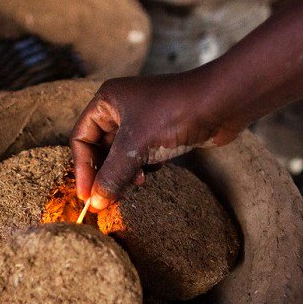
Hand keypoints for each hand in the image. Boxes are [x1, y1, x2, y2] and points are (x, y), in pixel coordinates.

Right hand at [69, 69, 243, 209]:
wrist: (221, 104)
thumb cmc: (174, 114)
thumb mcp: (136, 147)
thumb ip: (112, 175)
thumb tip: (94, 202)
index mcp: (107, 101)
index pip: (81, 137)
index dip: (82, 168)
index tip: (86, 196)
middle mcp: (121, 107)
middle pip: (100, 148)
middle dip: (105, 172)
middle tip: (106, 199)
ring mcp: (142, 119)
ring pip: (121, 154)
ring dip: (124, 172)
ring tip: (135, 183)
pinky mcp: (160, 132)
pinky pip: (140, 155)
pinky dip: (141, 168)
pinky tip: (151, 173)